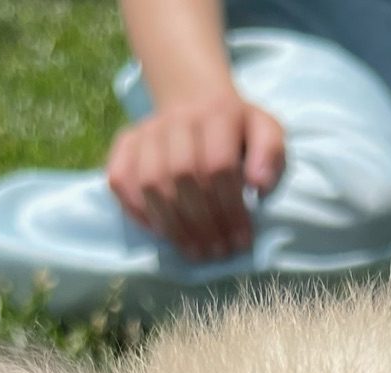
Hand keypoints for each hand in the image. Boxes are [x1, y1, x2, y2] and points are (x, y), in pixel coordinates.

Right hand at [106, 91, 286, 260]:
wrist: (196, 101)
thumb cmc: (236, 131)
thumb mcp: (266, 132)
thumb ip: (270, 154)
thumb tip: (258, 185)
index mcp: (217, 113)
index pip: (218, 165)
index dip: (230, 209)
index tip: (241, 240)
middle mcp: (177, 119)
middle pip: (182, 176)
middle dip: (202, 223)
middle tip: (217, 253)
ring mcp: (147, 131)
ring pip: (151, 183)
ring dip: (173, 225)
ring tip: (194, 252)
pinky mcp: (126, 143)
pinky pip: (121, 180)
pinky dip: (137, 211)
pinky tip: (161, 234)